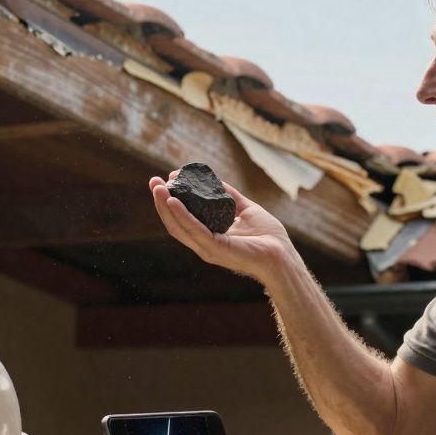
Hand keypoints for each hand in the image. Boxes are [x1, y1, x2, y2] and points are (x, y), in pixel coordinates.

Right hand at [149, 172, 296, 281]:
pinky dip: (183, 215)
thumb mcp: (245, 209)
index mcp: (208, 236)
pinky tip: (173, 201)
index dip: (170, 200)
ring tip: (158, 187)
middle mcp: (203, 243)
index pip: (181, 219)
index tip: (165, 180)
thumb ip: (230, 196)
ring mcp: (207, 247)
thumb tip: (215, 180)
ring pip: (179, 226)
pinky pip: (195, 230)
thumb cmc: (267, 236)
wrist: (282, 254)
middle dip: (161, 201)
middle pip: (174, 222)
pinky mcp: (216, 248)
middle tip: (153, 181)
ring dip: (165, 206)